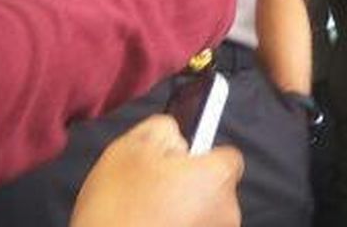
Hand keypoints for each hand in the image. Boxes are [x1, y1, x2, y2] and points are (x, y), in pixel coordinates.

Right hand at [71, 115, 243, 226]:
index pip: (227, 156)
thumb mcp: (131, 148)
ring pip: (201, 215)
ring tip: (143, 216)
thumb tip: (177, 137)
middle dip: (189, 185)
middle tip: (151, 190)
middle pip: (214, 188)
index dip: (201, 155)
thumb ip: (164, 129)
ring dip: (180, 213)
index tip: (176, 162)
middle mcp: (228, 213)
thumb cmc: (118, 209)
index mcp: (218, 178)